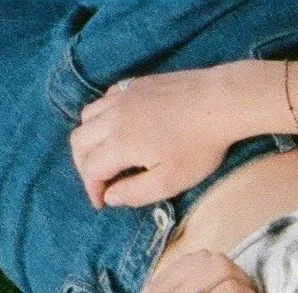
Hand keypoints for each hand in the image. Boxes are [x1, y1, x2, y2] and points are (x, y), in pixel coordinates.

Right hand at [71, 61, 274, 209]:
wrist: (219, 102)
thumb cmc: (199, 146)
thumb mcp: (171, 181)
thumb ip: (136, 193)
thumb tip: (110, 197)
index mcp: (119, 143)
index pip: (90, 169)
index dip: (92, 189)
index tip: (101, 202)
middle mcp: (112, 117)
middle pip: (78, 141)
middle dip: (83, 166)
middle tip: (99, 181)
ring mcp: (120, 96)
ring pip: (86, 118)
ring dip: (89, 140)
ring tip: (105, 156)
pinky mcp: (132, 84)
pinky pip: (102, 101)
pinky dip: (100, 118)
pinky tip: (118, 128)